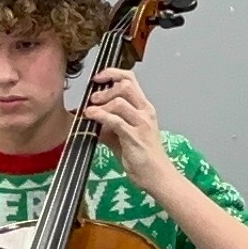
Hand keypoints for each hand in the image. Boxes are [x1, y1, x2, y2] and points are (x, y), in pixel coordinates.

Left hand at [81, 69, 182, 186]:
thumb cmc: (143, 156)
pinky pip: (115, 121)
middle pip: (126, 86)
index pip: (131, 79)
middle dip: (106, 89)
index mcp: (144, 108)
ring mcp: (141, 124)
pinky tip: (91, 117)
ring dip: (101, 104)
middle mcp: (145, 112)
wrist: (157, 175)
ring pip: (120, 102)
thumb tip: (90, 117)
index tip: (98, 78)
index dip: (112, 73)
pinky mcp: (135, 137)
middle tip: (93, 99)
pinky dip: (100, 116)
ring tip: (90, 111)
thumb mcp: (124, 135)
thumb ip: (109, 124)